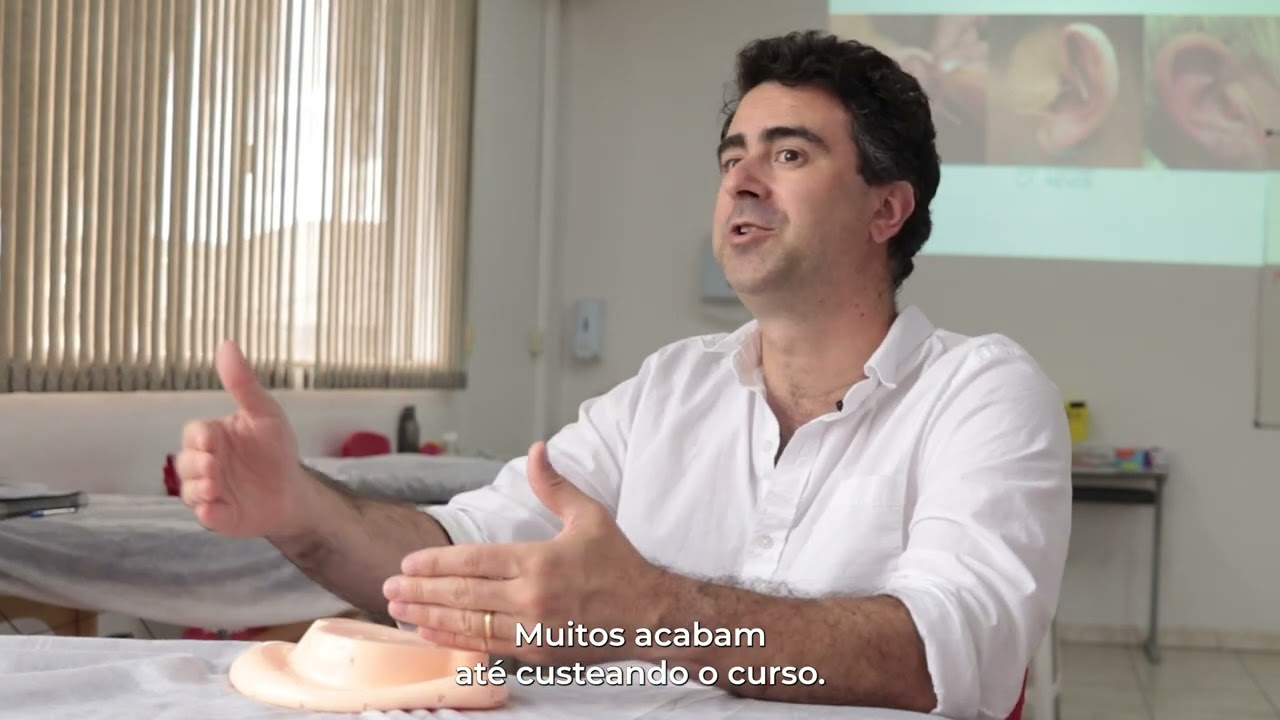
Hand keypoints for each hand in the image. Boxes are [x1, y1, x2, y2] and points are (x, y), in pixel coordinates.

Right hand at [176, 341, 309, 538]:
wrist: (294, 489)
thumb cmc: (276, 449)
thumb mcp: (265, 413)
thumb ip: (243, 384)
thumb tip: (227, 344)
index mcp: (213, 437)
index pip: (194, 433)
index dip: (199, 437)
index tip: (212, 439)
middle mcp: (205, 464)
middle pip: (185, 462)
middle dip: (196, 464)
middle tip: (214, 466)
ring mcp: (209, 491)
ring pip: (189, 490)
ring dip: (197, 488)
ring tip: (214, 487)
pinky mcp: (218, 515)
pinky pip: (205, 516)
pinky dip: (207, 513)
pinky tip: (214, 508)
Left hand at [383, 441, 662, 663]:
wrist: (651, 615)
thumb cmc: (620, 565)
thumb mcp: (590, 516)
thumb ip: (554, 486)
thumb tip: (536, 449)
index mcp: (540, 561)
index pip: (474, 562)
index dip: (437, 564)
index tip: (408, 564)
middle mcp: (533, 597)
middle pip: (463, 595)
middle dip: (420, 591)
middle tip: (387, 587)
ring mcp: (534, 630)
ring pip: (468, 623)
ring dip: (428, 617)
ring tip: (397, 610)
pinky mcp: (538, 653)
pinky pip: (486, 647)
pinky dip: (453, 640)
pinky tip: (431, 633)